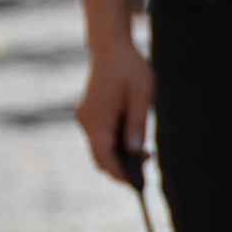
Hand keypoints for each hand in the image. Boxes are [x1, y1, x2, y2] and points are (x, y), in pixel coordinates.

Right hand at [75, 38, 154, 183]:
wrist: (110, 47)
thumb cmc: (129, 68)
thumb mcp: (142, 95)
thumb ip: (137, 124)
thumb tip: (135, 150)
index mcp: (98, 119)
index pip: (104, 157)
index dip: (120, 174)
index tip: (138, 184)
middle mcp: (86, 122)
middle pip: (100, 157)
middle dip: (121, 168)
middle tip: (146, 168)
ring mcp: (85, 119)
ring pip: (100, 149)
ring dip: (118, 156)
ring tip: (144, 153)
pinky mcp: (89, 115)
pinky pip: (100, 138)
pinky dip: (114, 145)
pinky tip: (132, 139)